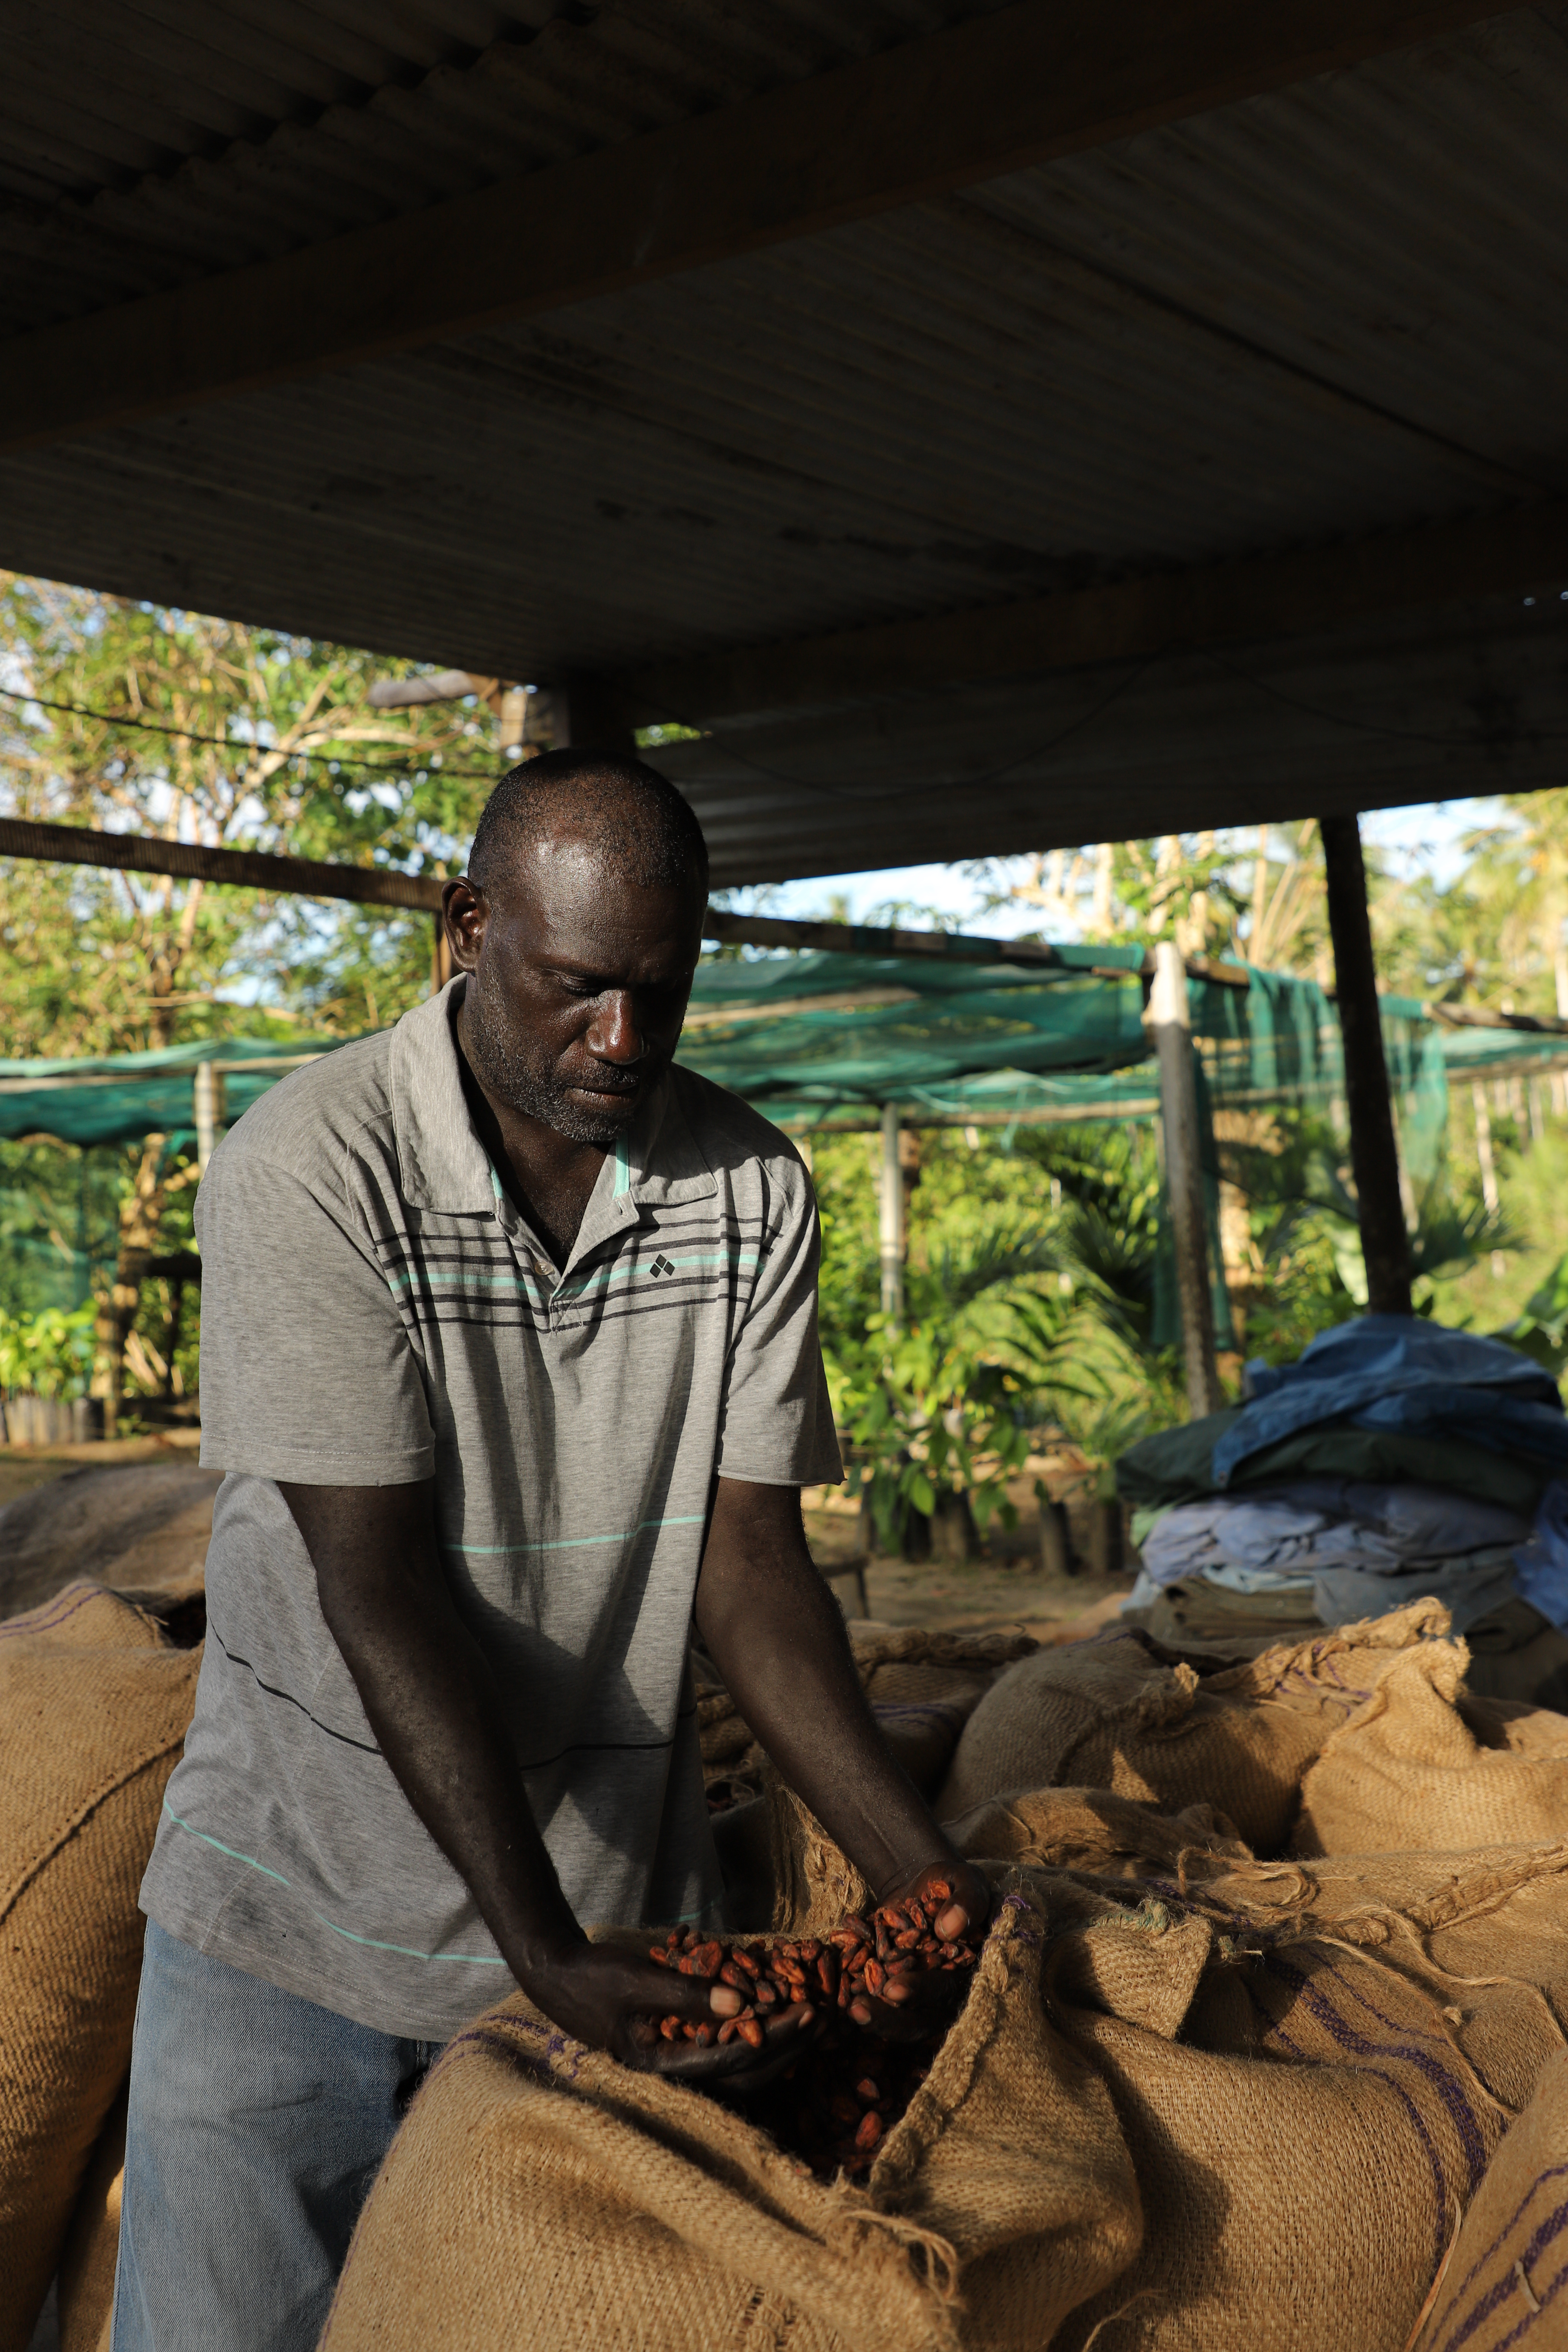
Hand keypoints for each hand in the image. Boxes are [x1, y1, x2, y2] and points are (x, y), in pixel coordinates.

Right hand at [520, 1942, 822, 2093]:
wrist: (561, 1977)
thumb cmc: (594, 1977)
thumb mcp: (637, 1979)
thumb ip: (687, 1993)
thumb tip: (744, 2003)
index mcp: (657, 2068)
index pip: (729, 2061)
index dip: (773, 2038)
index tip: (806, 2011)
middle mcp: (670, 2077)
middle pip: (743, 2076)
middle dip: (786, 2048)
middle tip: (822, 2017)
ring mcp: (676, 2066)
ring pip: (739, 2070)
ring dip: (777, 2045)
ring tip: (812, 2018)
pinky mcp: (680, 2050)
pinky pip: (727, 2053)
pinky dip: (755, 2036)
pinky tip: (779, 2014)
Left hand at [851, 1857, 993, 2042]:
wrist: (925, 1887)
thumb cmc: (953, 1884)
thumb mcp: (965, 1882)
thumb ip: (966, 1902)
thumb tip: (950, 1928)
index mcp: (970, 1973)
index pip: (948, 1989)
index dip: (922, 1991)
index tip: (895, 1990)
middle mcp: (947, 1995)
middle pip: (921, 2017)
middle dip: (890, 2017)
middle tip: (860, 2010)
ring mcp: (921, 1998)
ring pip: (901, 2020)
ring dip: (875, 2019)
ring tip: (849, 2010)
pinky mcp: (895, 1992)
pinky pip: (880, 2006)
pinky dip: (860, 2004)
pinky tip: (838, 2004)